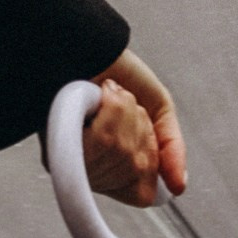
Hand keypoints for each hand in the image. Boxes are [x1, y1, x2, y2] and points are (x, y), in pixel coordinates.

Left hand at [80, 50, 186, 208]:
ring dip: (122, 113)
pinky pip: (100, 142)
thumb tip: (179, 187)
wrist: (88, 45)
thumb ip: (171, 148)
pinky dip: (110, 109)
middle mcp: (94, 172)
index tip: (141, 131)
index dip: (149, 159)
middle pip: (135, 170)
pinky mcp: (57, 149)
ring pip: (119, 153)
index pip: (143, 192)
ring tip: (107, 97)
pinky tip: (97, 97)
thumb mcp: (158, 108)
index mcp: (116, 169)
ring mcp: (76, 162)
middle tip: (121, 105)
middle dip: (137, 126)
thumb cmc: (116, 72)